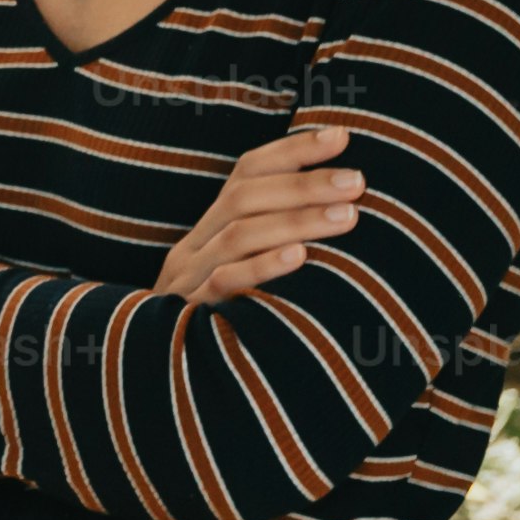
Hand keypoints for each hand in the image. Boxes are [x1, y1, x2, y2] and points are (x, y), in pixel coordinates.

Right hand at [159, 125, 360, 305]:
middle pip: (245, 197)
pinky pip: (226, 284)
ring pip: (239, 234)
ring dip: (297, 220)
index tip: (341, 136)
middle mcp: (195, 246)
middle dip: (304, 183)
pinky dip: (264, 267)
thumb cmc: (223, 322)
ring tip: (349, 216)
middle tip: (357, 181)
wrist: (162, 382)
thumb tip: (345, 209)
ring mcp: (190, 279)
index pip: (246, 173)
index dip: (292, 150)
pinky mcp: (192, 315)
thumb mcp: (242, 276)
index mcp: (208, 230)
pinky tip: (301, 257)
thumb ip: (274, 241)